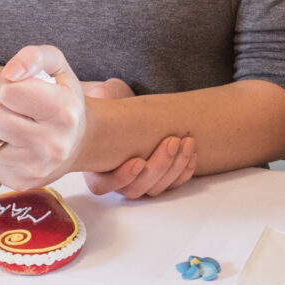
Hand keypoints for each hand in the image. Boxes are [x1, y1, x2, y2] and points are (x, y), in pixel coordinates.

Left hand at [0, 44, 88, 188]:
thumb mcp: (56, 68)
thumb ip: (34, 56)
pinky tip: (10, 144)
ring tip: (13, 126)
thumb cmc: (62, 100)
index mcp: (64, 111)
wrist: (78, 142)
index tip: (26, 93)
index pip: (9, 91)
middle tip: (19, 112)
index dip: (11, 87)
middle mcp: (54, 144)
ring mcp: (37, 167)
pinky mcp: (21, 182)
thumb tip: (10, 73)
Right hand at [71, 75, 198, 195]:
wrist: (130, 105)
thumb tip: (103, 98)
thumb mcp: (101, 96)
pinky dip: (184, 172)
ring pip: (156, 188)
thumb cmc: (111, 101)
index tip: (138, 161)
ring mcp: (138, 181)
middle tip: (173, 141)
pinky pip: (171, 185)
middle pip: (136, 189)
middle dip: (159, 167)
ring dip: (175, 168)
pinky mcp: (157, 179)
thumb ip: (99, 100)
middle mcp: (115, 179)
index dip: (121, 178)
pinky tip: (192, 153)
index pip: (102, 186)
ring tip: (187, 142)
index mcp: (93, 164)